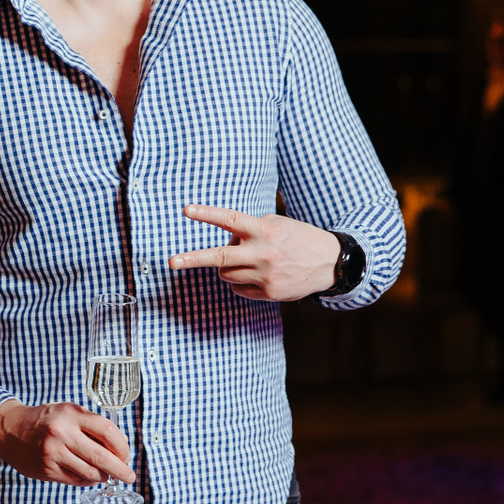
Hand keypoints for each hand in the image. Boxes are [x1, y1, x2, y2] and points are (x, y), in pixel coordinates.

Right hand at [0, 400, 135, 486]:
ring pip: (90, 473)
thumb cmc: (44, 420)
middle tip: (129, 476)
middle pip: (102, 457)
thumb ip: (92, 425)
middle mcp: (62, 433)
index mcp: (70, 415)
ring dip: (103, 476)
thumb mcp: (67, 412)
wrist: (9, 430)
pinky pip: (76, 480)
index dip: (123, 446)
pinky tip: (86, 475)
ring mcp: (53, 454)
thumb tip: (121, 446)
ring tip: (105, 474)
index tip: (126, 455)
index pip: (107, 431)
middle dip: (121, 470)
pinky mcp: (47, 470)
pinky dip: (86, 480)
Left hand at [168, 204, 340, 301]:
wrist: (331, 263)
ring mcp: (265, 275)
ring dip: (226, 267)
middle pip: (219, 257)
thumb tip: (224, 243)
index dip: (207, 214)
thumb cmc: (297, 238)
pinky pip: (238, 288)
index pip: (230, 220)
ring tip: (246, 260)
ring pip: (225, 274)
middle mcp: (263, 253)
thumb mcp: (276, 224)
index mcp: (264, 230)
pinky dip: (241, 281)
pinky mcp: (268, 293)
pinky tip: (259, 274)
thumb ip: (250, 229)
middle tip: (172, 262)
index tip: (186, 210)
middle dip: (192, 259)